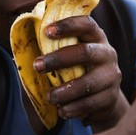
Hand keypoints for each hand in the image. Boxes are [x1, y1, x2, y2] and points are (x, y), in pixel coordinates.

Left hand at [35, 15, 128, 129]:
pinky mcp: (112, 97)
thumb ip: (55, 46)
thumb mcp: (72, 55)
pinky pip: (90, 103)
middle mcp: (108, 54)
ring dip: (64, 91)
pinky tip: (62, 110)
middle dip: (59, 59)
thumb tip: (23, 40)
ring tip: (49, 97)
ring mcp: (112, 76)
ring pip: (88, 83)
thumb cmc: (79, 71)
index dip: (67, 25)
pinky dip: (73, 108)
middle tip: (37, 66)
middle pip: (85, 52)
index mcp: (96, 38)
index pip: (86, 24)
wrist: (105, 98)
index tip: (46, 32)